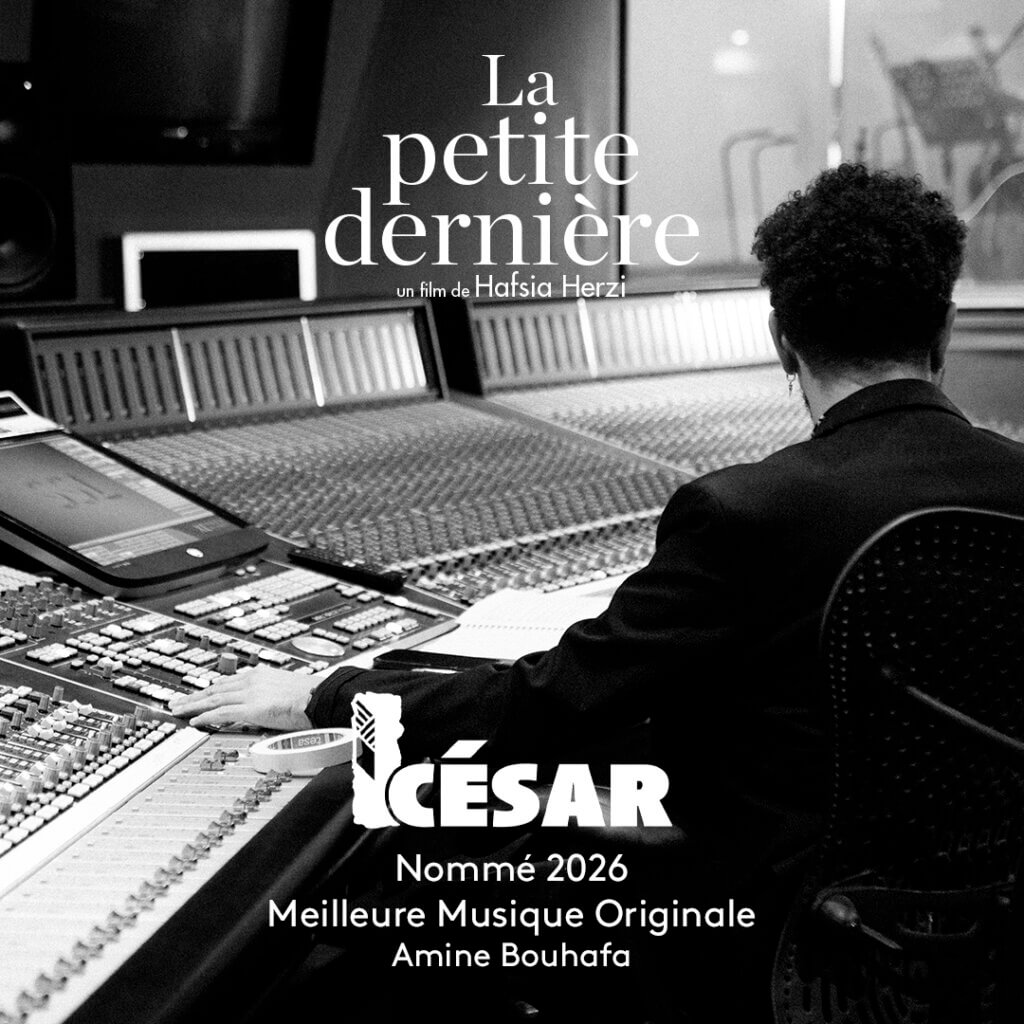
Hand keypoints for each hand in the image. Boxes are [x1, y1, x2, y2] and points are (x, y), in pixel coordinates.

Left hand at [167, 666, 329, 731]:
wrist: (320, 698)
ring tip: (178, 711)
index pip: (228, 681)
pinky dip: (206, 716)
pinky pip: (221, 713)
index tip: (200, 693)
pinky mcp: (251, 708)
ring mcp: (250, 694)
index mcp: (260, 674)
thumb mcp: (286, 688)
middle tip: (177, 701)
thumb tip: (266, 703)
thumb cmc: (311, 696)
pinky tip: (194, 721)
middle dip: (194, 696)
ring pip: (213, 698)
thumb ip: (271, 693)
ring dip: (193, 705)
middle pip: (216, 688)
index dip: (210, 688)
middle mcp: (252, 680)